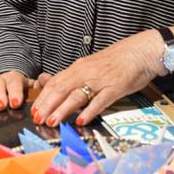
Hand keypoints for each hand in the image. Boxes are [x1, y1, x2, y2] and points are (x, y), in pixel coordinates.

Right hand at [0, 70, 49, 111]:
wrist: (7, 77)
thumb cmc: (19, 87)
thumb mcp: (29, 85)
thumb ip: (36, 85)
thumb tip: (41, 84)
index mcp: (14, 78)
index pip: (15, 83)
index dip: (15, 93)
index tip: (15, 103)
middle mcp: (0, 79)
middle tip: (0, 105)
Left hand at [28, 31, 162, 126]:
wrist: (140, 51)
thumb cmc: (116, 61)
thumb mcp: (90, 66)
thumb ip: (72, 76)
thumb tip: (50, 82)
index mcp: (78, 68)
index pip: (55, 82)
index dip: (43, 97)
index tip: (34, 110)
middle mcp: (86, 72)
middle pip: (61, 89)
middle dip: (47, 105)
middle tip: (37, 119)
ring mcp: (100, 80)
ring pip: (77, 95)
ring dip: (62, 110)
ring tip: (52, 122)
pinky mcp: (115, 87)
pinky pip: (100, 100)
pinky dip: (90, 111)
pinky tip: (81, 120)